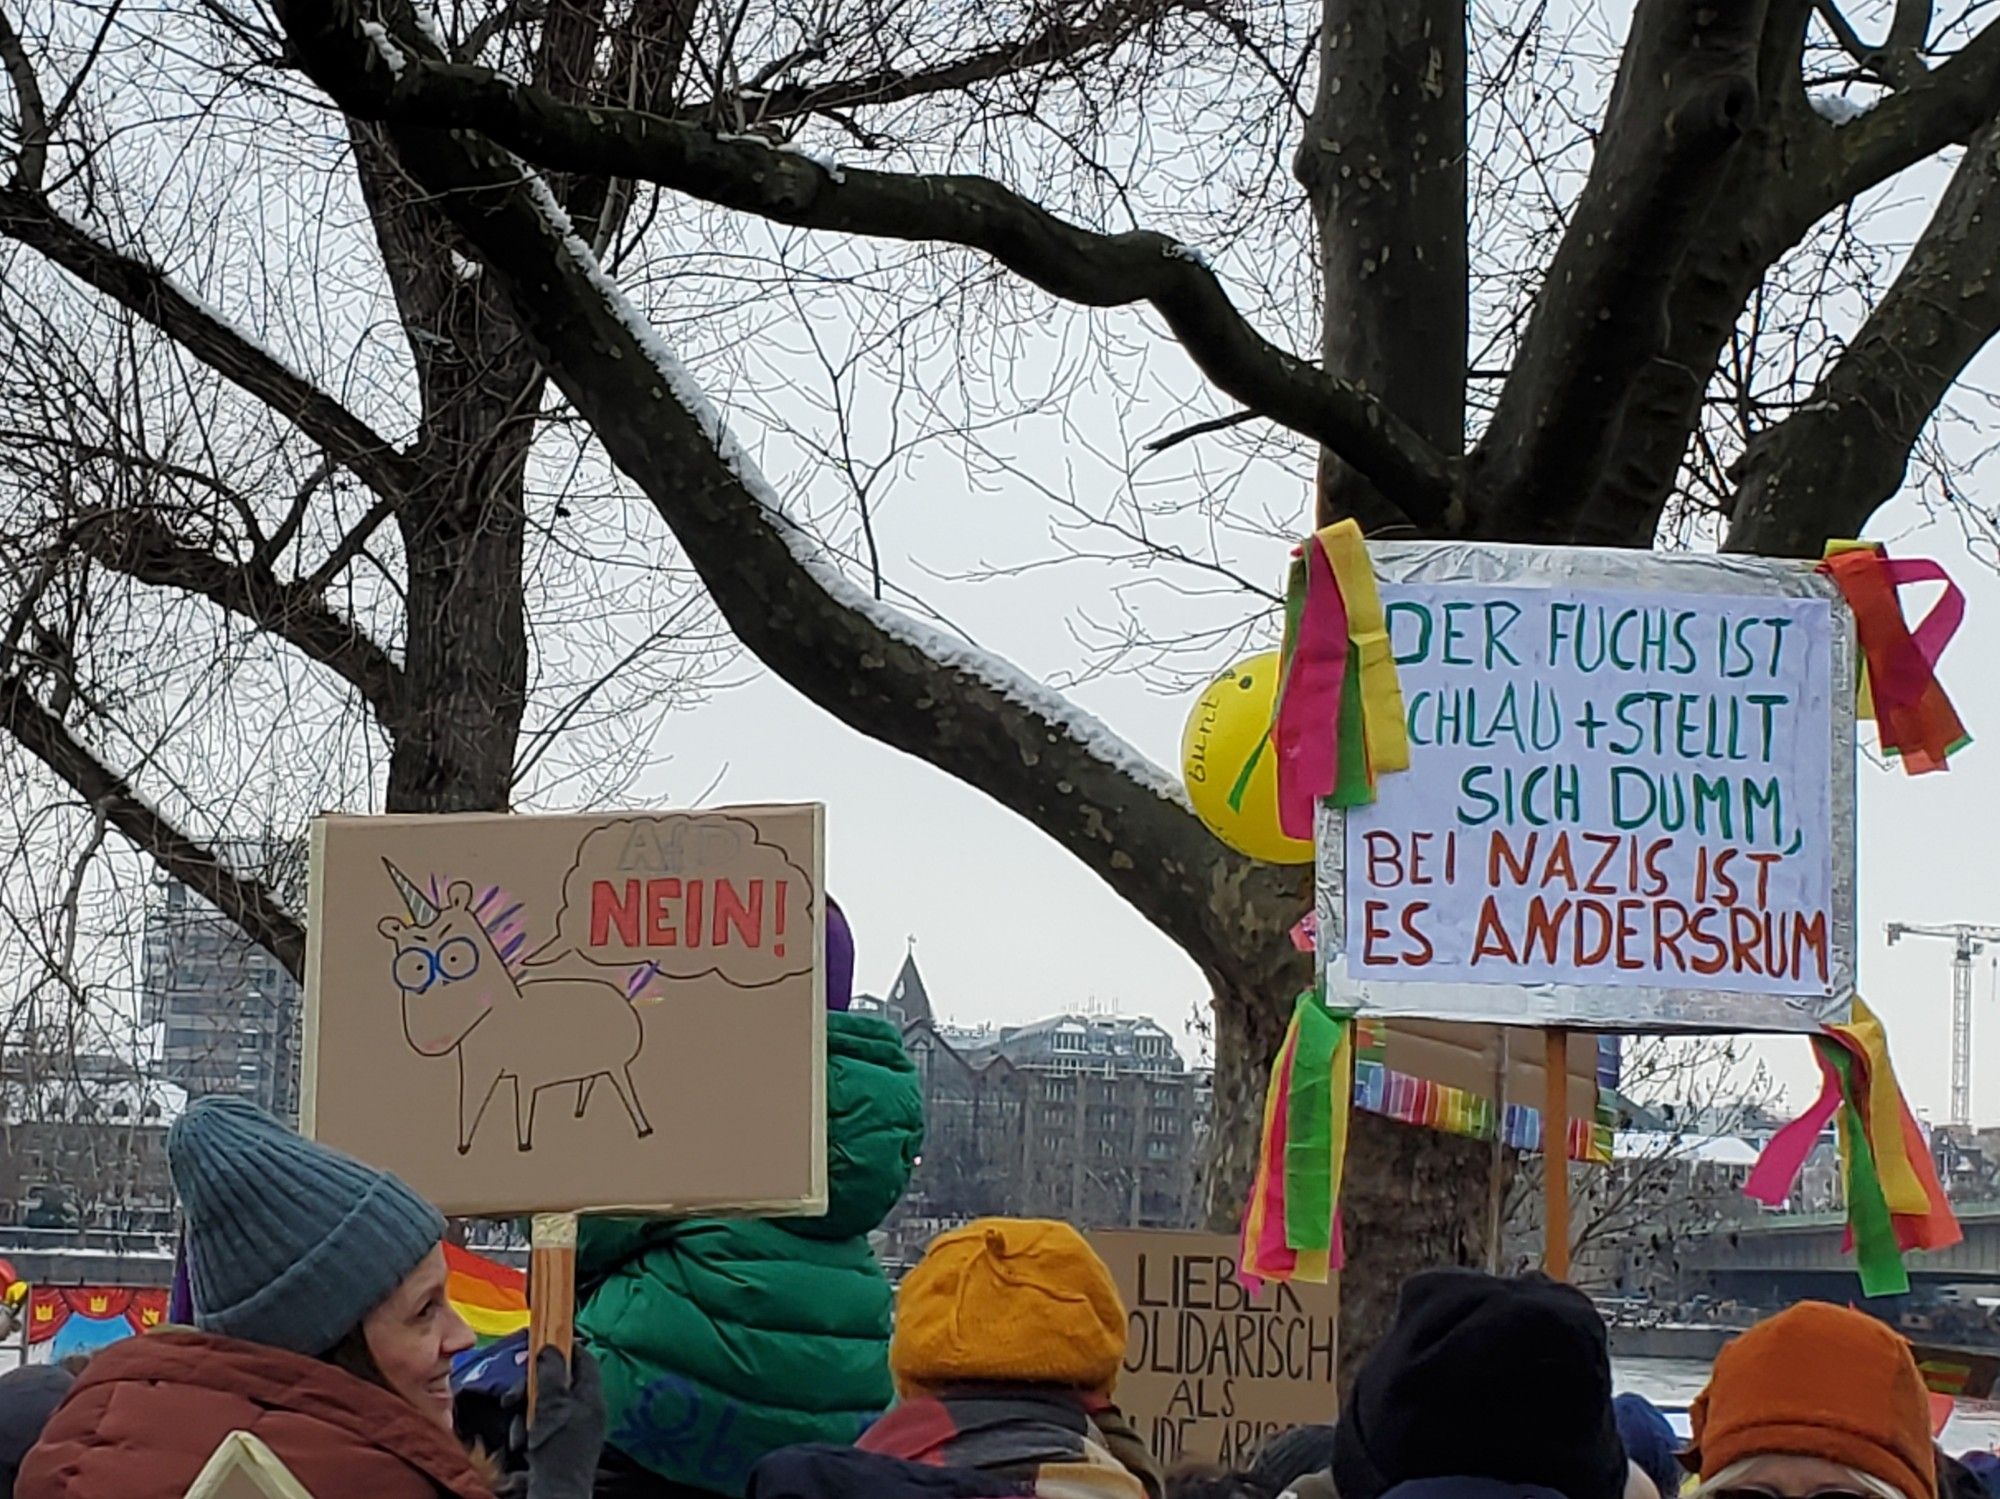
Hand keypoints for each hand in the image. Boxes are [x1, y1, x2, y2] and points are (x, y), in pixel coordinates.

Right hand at [526, 1345, 605, 1498]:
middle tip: (512, 1398)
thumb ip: (550, 1373)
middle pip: (557, 1382)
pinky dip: (528, 1432)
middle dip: (531, 1389)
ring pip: (544, 1405)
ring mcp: (574, 1428)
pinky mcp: (560, 1444)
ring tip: (522, 1433)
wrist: (555, 1495)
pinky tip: (523, 1445)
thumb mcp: (553, 1405)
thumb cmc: (557, 1451)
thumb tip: (550, 1346)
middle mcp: (586, 1410)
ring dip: (525, 1415)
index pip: (584, 1359)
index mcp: (591, 1396)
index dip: (564, 1348)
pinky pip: (541, 1427)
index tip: (541, 1344)